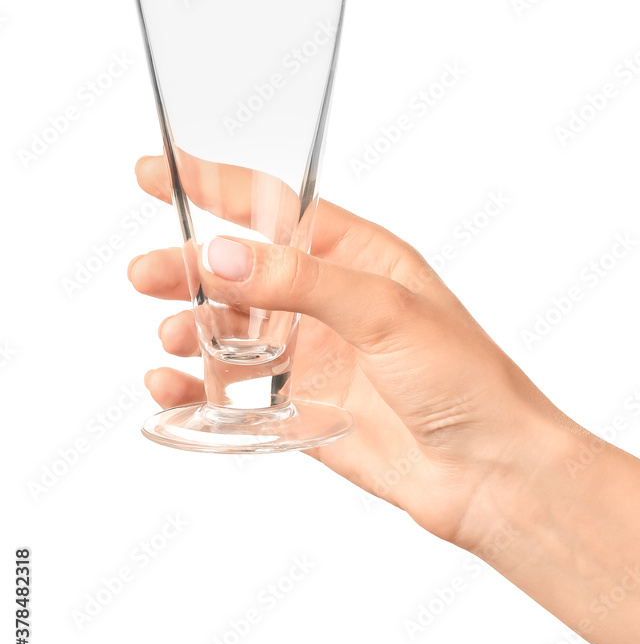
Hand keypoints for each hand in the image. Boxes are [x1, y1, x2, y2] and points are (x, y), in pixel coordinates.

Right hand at [128, 154, 565, 556]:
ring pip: (232, 332)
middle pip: (242, 271)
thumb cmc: (465, 378)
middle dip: (190, 269)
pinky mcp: (302, 409)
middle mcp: (330, 302)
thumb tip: (224, 256)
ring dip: (193, 329)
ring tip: (173, 337)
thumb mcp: (387, 311)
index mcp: (359, 258)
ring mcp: (314, 356)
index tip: (160, 171)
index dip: (217, 186)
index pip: (277, 208)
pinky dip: (197, 390)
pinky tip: (172, 389)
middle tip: (146, 275)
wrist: (490, 471)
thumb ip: (303, 281)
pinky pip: (235, 394)